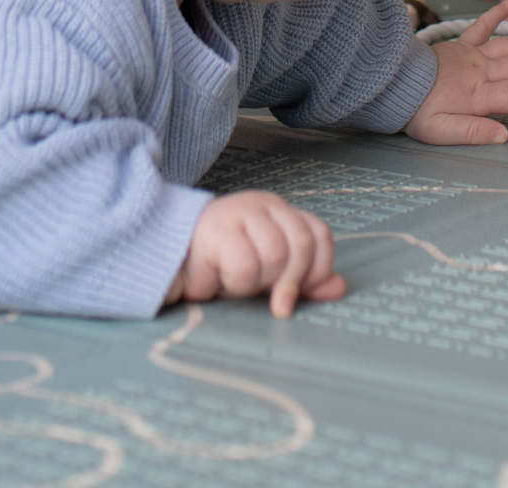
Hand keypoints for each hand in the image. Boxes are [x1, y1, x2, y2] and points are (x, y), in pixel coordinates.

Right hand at [163, 192, 343, 315]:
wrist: (169, 262)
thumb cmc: (219, 267)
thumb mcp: (268, 275)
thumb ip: (303, 279)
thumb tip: (338, 289)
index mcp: (279, 212)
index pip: (318, 234)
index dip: (317, 269)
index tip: (300, 293)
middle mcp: (262, 206)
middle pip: (302, 245)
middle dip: (290, 281)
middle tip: (273, 301)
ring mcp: (240, 212)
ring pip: (275, 255)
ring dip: (256, 282)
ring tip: (235, 281)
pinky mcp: (217, 228)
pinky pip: (245, 264)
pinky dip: (234, 282)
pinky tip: (219, 277)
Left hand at [405, 3, 507, 145]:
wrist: (390, 83)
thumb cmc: (415, 111)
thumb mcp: (440, 132)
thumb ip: (473, 133)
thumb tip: (504, 134)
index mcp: (477, 94)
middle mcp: (480, 69)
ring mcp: (472, 53)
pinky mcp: (461, 44)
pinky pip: (481, 25)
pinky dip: (496, 13)